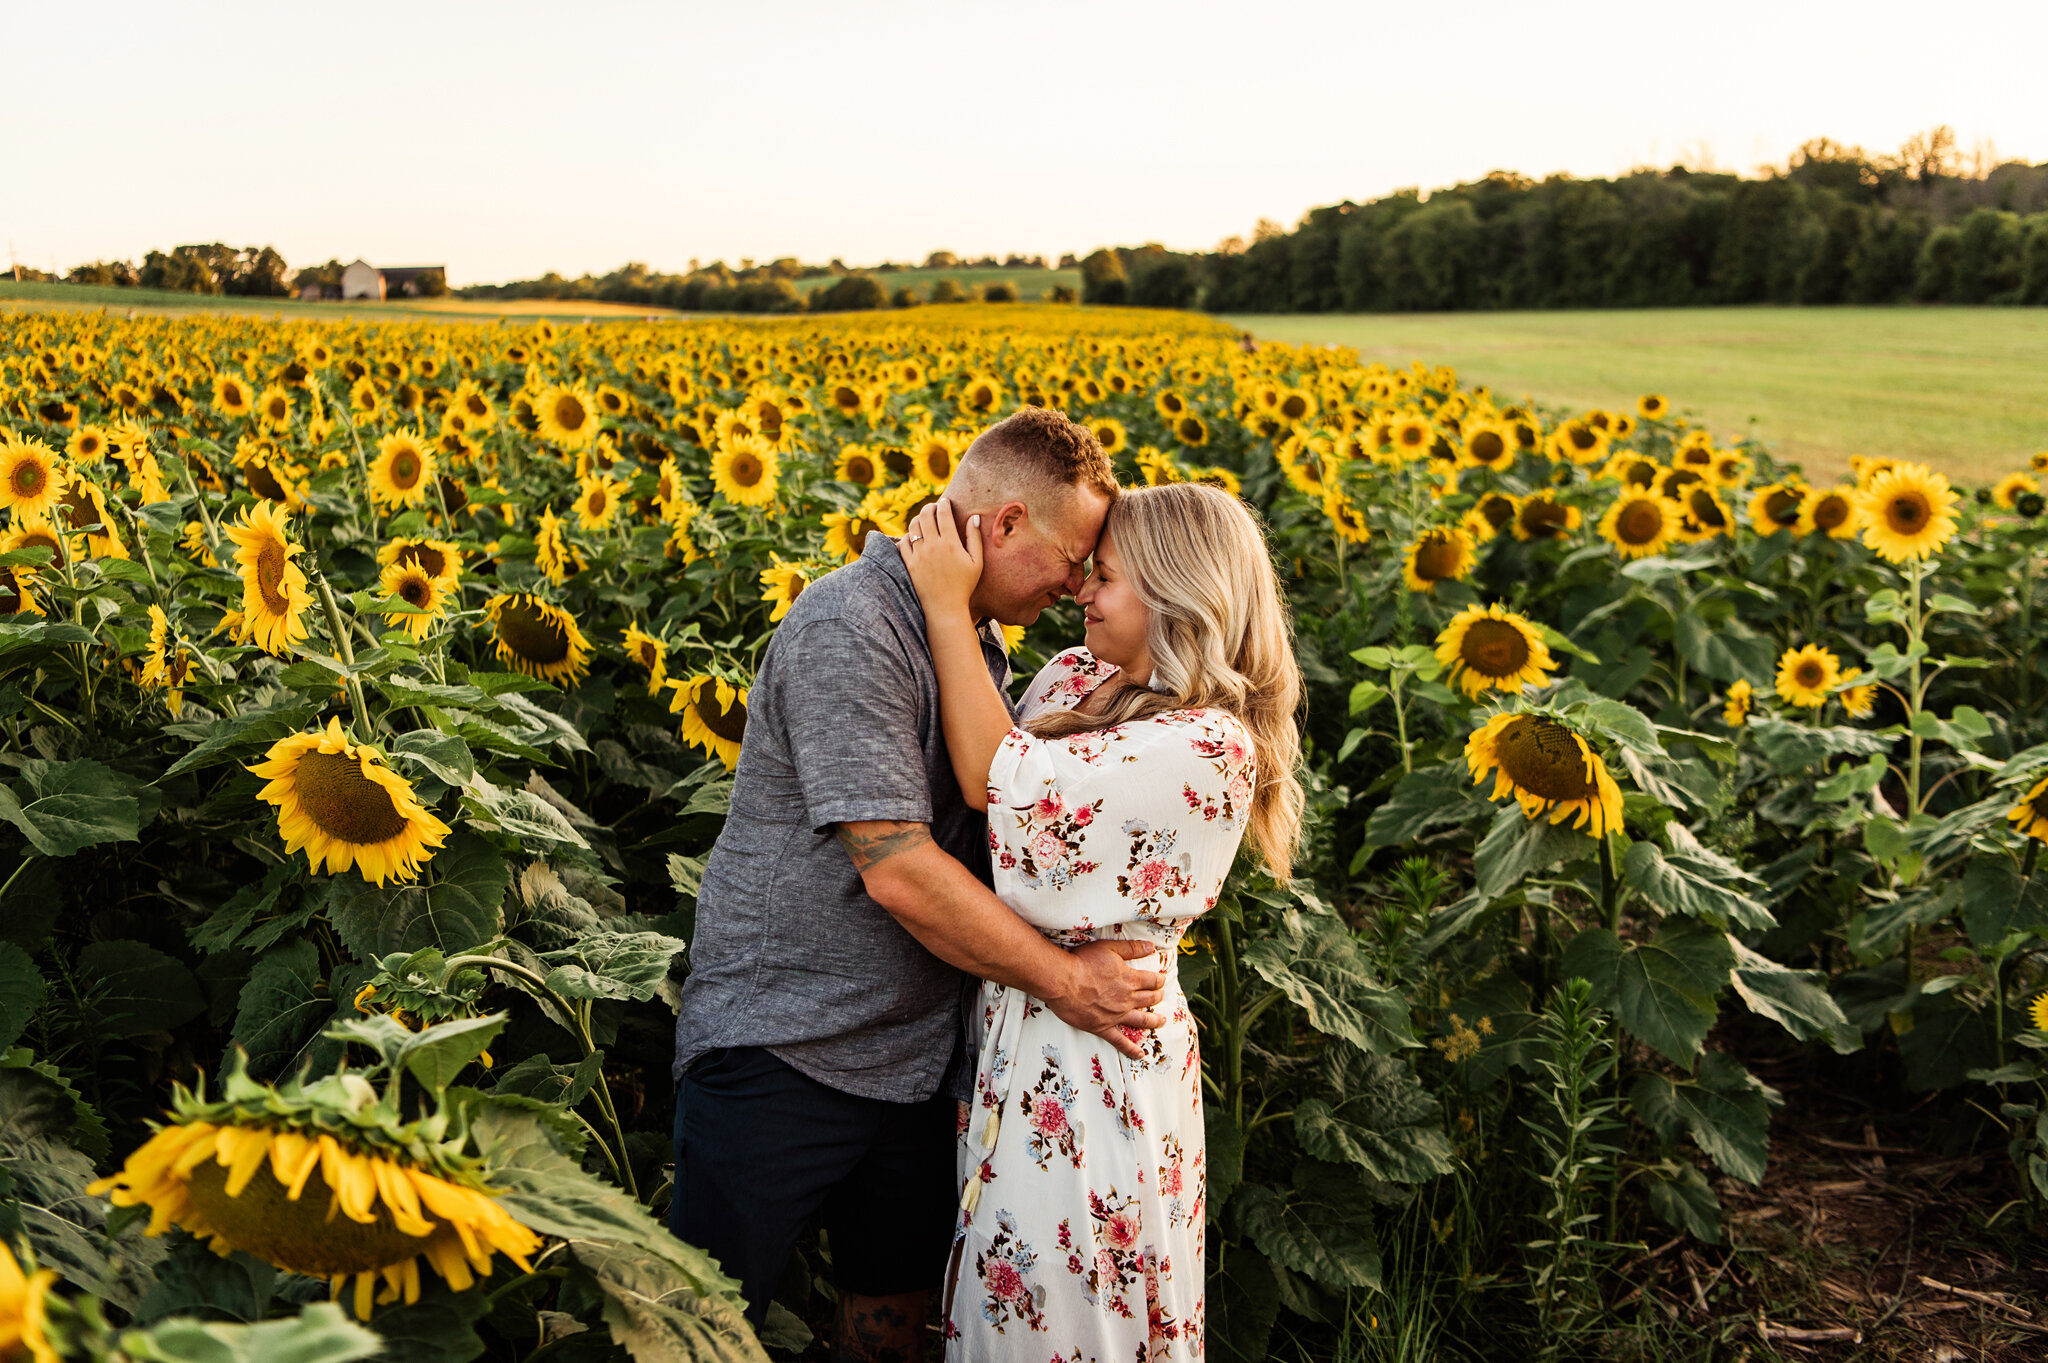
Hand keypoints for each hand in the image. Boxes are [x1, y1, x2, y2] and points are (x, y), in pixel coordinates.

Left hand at [898, 497, 980, 620]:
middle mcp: (933, 546)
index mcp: (951, 543)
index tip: (945, 501)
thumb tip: (973, 517)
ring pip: (913, 527)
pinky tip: (913, 536)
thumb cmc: (964, 585)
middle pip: (925, 516)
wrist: (945, 608)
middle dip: (929, 507)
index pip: (943, 514)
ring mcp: (919, 555)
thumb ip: (975, 538)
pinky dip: (907, 535)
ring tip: (923, 519)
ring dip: (918, 519)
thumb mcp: (976, 562)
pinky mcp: (909, 564)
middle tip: (933, 507)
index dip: (944, 504)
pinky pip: (903, 542)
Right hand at [1044, 939, 1167, 1059]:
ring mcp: (1116, 1015)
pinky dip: (1131, 1049)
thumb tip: (1151, 947)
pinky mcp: (1102, 1027)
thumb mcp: (1109, 948)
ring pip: (1142, 1020)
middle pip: (1150, 999)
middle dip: (1158, 997)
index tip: (1161, 979)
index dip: (1159, 980)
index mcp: (1130, 979)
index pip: (1152, 981)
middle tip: (1161, 996)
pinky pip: (1120, 1041)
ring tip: (1161, 1021)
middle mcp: (1127, 999)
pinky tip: (1140, 1054)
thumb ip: (1132, 948)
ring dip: (1154, 1021)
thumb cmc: (1083, 962)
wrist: (1062, 981)